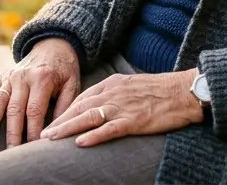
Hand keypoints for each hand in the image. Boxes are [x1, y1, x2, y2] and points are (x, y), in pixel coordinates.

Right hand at [0, 38, 80, 146]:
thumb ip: (66, 105)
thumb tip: (57, 129)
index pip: (35, 110)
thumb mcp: (72, 84)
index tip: (34, 147)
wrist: (53, 44)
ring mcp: (10, 76)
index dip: (33, 130)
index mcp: (42, 78)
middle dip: (13, 132)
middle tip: (12, 152)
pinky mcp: (2, 76)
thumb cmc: (65, 69)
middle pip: (15, 108)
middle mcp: (23, 77)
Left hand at [40, 68, 201, 146]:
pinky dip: (94, 136)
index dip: (64, 111)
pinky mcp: (135, 120)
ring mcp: (123, 107)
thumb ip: (115, 94)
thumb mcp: (132, 86)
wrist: (184, 91)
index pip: (81, 98)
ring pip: (88, 117)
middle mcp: (114, 93)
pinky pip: (110, 129)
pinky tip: (80, 142)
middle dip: (59, 121)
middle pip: (79, 107)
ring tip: (51, 139)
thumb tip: (99, 107)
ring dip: (67, 128)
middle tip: (42, 134)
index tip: (51, 122)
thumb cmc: (161, 90)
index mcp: (112, 84)